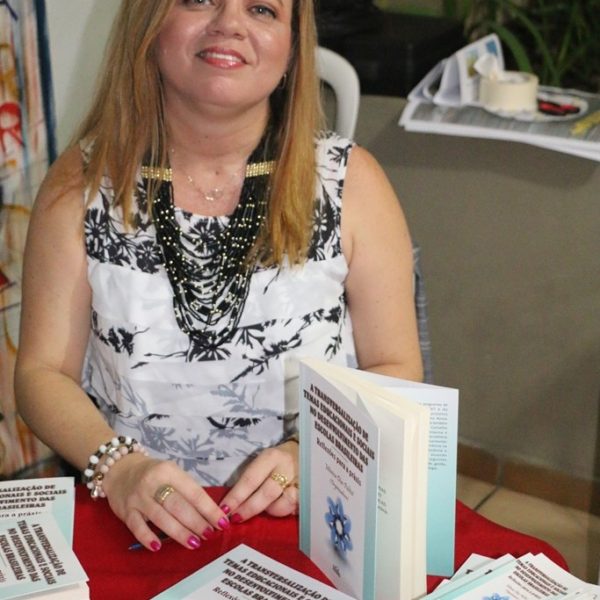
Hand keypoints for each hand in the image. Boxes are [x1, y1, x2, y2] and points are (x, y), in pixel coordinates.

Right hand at [102, 453, 229, 550]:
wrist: (121, 469)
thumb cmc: (154, 474)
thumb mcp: (171, 473)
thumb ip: (186, 490)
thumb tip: (209, 513)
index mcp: (169, 471)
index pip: (193, 492)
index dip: (209, 509)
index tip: (222, 522)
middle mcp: (153, 483)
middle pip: (178, 506)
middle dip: (196, 522)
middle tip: (209, 535)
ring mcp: (138, 498)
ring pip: (161, 518)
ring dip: (179, 532)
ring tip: (194, 543)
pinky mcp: (126, 511)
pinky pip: (137, 527)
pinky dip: (147, 538)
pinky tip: (158, 547)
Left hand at [218, 440, 298, 523]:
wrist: (305, 452)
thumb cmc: (277, 460)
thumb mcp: (263, 461)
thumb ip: (251, 479)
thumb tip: (230, 504)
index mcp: (272, 457)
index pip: (251, 479)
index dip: (236, 496)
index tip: (224, 510)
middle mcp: (287, 468)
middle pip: (266, 493)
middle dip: (249, 509)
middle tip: (236, 518)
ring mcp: (301, 481)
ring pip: (283, 504)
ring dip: (270, 511)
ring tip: (265, 508)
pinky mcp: (309, 494)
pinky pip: (295, 509)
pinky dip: (286, 512)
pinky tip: (281, 509)